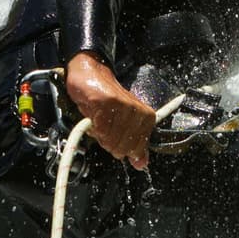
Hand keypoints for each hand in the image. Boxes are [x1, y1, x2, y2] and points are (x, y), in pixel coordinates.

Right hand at [64, 51, 155, 168]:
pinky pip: (99, 129)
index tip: (115, 134)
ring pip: (110, 140)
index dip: (121, 147)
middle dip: (108, 142)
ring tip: (99, 120)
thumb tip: (141, 165)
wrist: (91, 73)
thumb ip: (134, 144)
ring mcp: (122, 106)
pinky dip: (92, 128)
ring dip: (99, 134)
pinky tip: (93, 117)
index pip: (136, 149)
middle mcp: (138, 111)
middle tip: (105, 126)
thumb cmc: (107, 100)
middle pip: (122, 147)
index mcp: (146, 117)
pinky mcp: (106, 101)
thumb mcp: (124, 124)